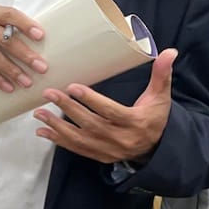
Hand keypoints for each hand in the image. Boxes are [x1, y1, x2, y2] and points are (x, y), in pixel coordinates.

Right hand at [0, 4, 46, 91]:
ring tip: (27, 81)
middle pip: (5, 39)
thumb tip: (35, 38)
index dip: (25, 24)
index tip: (40, 35)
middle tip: (41, 66)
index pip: (10, 15)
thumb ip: (5, 24)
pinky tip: (8, 86)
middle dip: (25, 54)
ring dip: (12, 70)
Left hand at [35, 48, 174, 162]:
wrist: (158, 147)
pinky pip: (77, 149)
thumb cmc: (155, 116)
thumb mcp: (161, 96)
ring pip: (80, 139)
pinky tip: (42, 131)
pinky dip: (58, 141)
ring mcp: (110, 150)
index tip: (73, 87)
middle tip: (49, 93)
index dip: (91, 100)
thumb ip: (162, 74)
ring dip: (57, 126)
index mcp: (136, 122)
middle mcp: (122, 139)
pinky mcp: (100, 156)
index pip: (111, 111)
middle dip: (69, 109)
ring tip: (39, 113)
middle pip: (91, 124)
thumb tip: (169, 52)